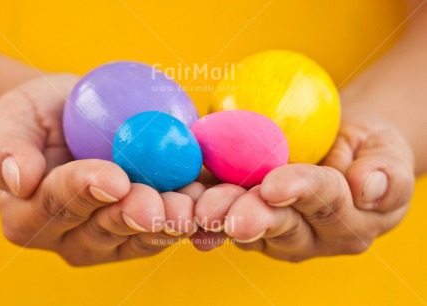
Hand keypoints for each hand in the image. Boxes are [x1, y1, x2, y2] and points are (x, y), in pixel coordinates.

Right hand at [0, 74, 202, 265]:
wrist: (69, 123)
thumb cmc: (38, 119)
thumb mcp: (13, 119)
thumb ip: (6, 148)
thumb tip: (18, 178)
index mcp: (29, 213)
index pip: (56, 203)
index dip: (85, 191)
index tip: (113, 179)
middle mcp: (69, 235)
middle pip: (102, 230)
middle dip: (132, 216)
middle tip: (157, 206)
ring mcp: (108, 238)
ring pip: (138, 236)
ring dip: (166, 223)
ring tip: (189, 208)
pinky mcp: (140, 230)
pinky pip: (163, 228)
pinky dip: (186, 216)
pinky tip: (203, 202)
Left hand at [193, 110, 414, 260]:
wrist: (340, 149)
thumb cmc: (367, 148)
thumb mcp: (387, 152)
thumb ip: (386, 173)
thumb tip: (367, 187)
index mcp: (349, 219)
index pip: (325, 202)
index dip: (299, 191)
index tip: (273, 185)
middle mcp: (310, 234)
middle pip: (280, 226)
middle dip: (249, 217)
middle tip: (219, 212)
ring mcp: (276, 231)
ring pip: (246, 228)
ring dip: (217, 219)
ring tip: (195, 211)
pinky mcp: (247, 220)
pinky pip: (223, 219)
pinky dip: (202, 214)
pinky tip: (183, 209)